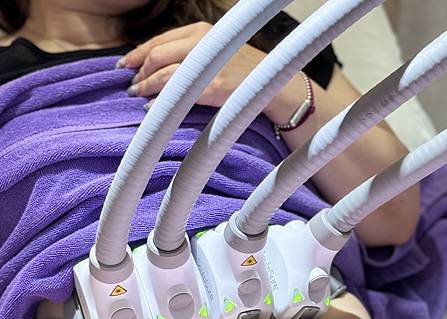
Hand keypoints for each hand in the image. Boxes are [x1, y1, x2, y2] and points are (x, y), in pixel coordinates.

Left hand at [117, 21, 298, 119]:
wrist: (270, 81)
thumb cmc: (242, 69)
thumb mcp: (215, 49)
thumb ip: (189, 53)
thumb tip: (160, 66)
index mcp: (199, 31)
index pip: (159, 40)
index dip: (137, 53)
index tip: (124, 65)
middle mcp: (200, 42)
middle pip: (156, 55)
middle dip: (139, 71)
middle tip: (131, 86)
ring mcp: (207, 64)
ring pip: (163, 73)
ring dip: (145, 86)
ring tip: (137, 96)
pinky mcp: (212, 86)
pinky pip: (178, 92)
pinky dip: (160, 101)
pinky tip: (152, 108)